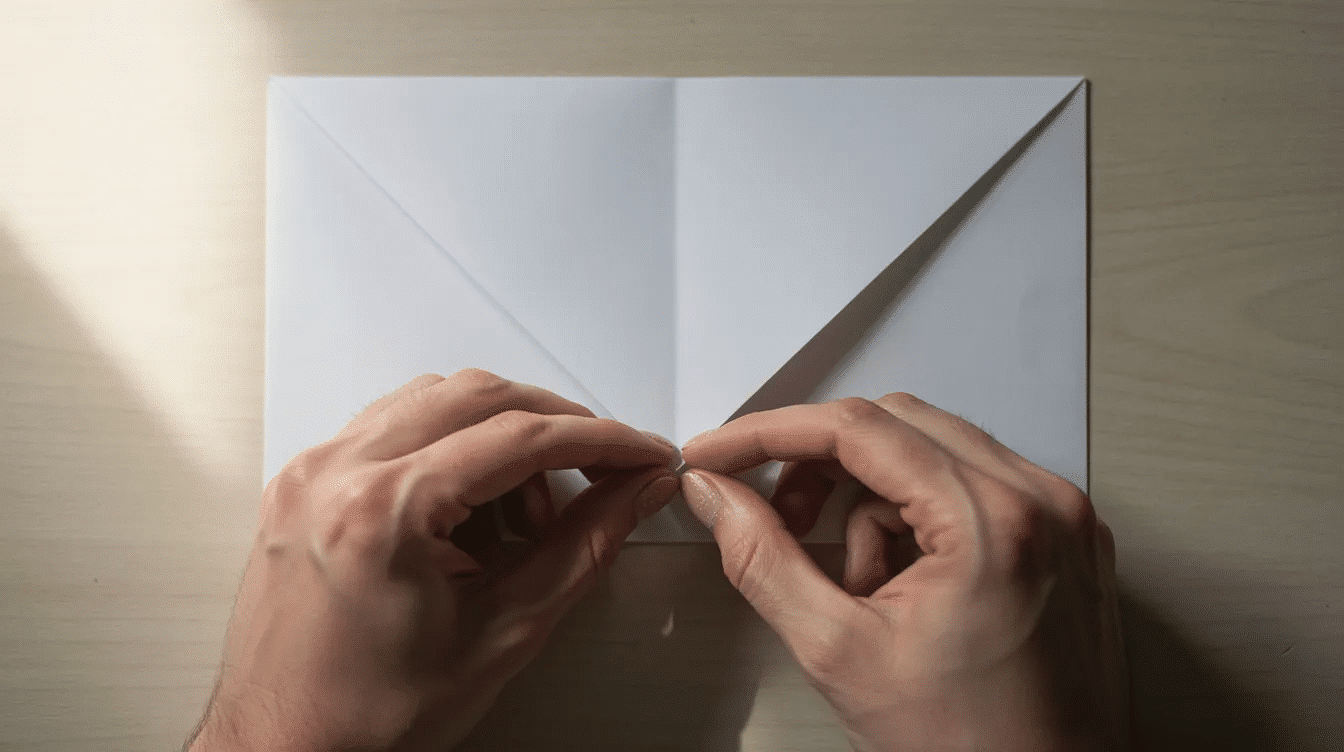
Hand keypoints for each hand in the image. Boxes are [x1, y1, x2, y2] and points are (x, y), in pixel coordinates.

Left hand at [188, 369, 678, 750]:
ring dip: (500, 435)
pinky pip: (391, 427)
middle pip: (476, 397)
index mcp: (381, 512)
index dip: (598, 440)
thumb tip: (630, 494)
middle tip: (604, 470)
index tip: (637, 453)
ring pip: (433, 400)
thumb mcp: (501, 635)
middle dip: (555, 427)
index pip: (517, 438)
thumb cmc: (364, 722)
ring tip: (531, 511)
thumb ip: (580, 550)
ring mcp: (311, 475)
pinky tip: (475, 506)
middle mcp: (334, 476)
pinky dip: (449, 447)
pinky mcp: (304, 485)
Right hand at [679, 394, 1128, 751]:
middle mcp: (1040, 501)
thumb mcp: (841, 653)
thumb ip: (764, 559)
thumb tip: (719, 497)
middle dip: (820, 465)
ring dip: (871, 500)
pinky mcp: (1066, 535)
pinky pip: (972, 485)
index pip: (858, 429)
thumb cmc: (974, 748)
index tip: (721, 453)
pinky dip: (919, 519)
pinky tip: (904, 586)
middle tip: (777, 513)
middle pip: (896, 425)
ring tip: (859, 583)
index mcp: (991, 521)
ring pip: (932, 451)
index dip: (770, 434)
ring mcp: (1061, 516)